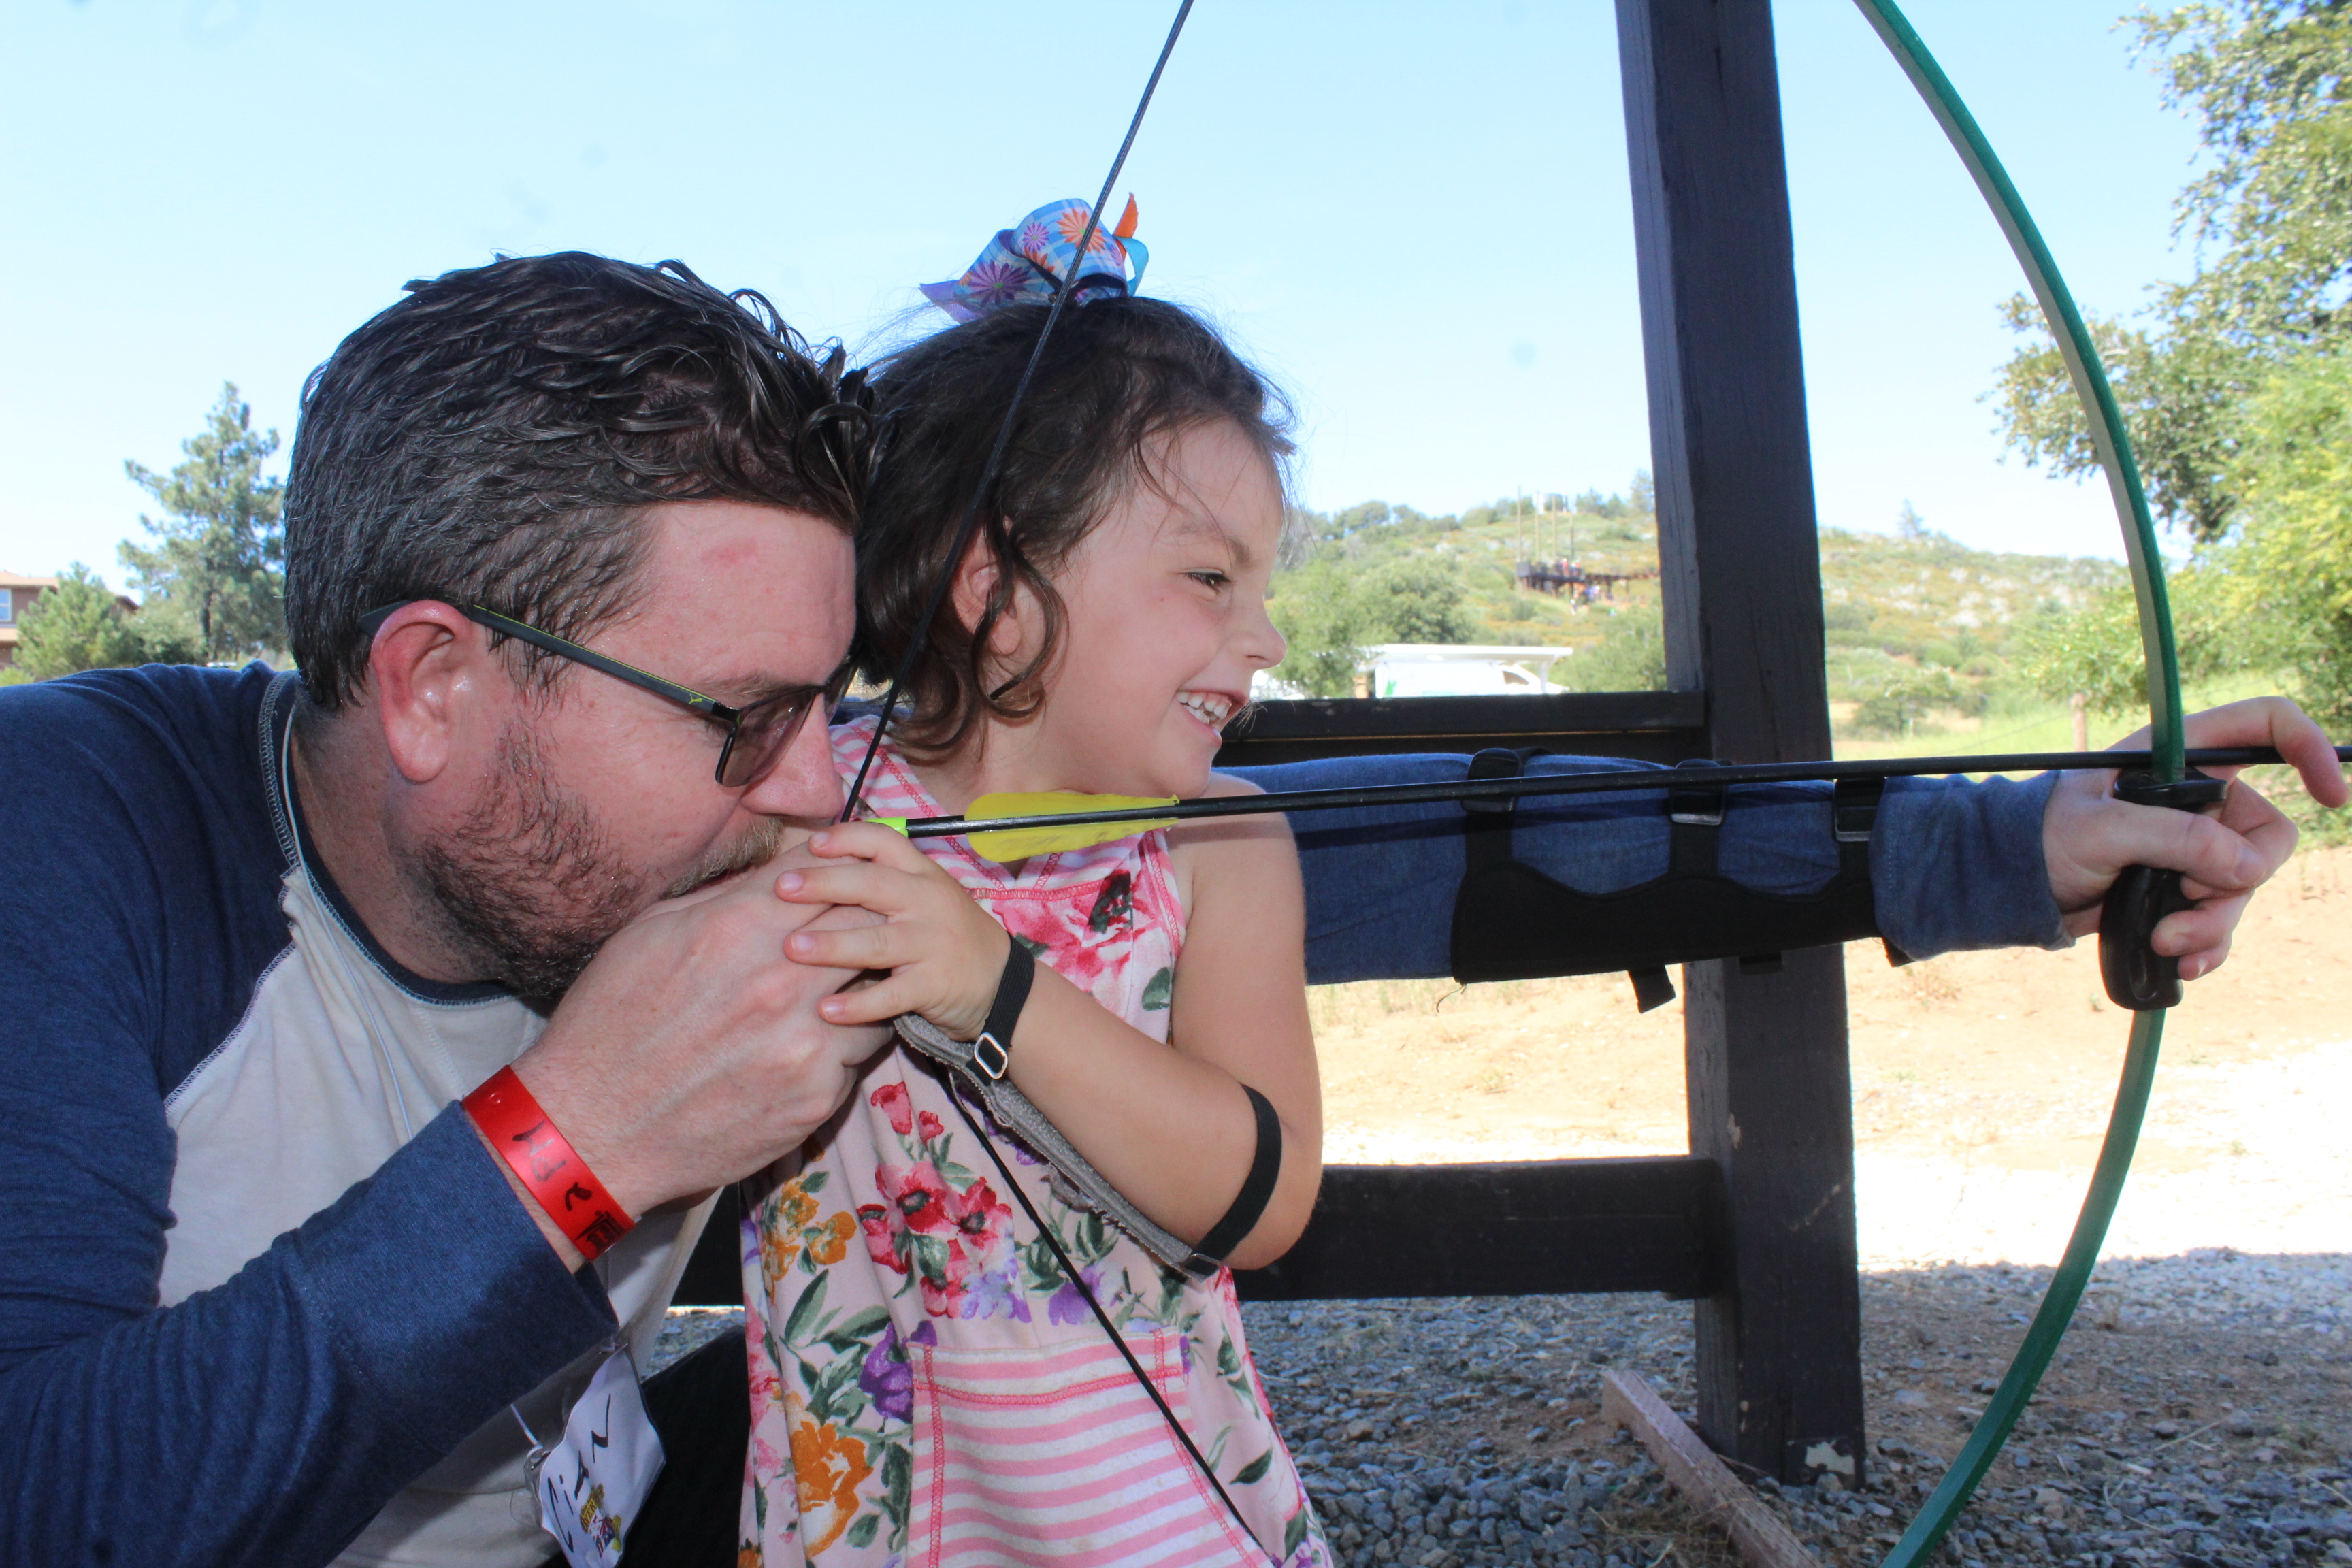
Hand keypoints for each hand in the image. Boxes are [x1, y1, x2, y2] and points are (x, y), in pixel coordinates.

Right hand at [503, 852, 890, 1236]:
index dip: (834, 869)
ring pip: (877, 989)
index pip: (824, 872)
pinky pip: (860, 1051)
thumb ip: (723, 899)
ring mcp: (804, 1041)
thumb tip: (776, 875)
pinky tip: (816, 1043)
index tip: (835, 878)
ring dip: (863, 984)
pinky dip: (846, 1042)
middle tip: (852, 931)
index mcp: (737, 928)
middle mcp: (780, 979)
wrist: (594, 1128)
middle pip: (863, 923)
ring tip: (836, 991)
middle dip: (860, 921)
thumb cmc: (609, 1024)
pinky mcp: (815, 1095)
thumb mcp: (649, 935)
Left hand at [774, 822, 1010, 1038]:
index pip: (885, 841)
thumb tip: (818, 867)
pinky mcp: (934, 985)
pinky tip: (826, 1010)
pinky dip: (858, 1005)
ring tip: (791, 948)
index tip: (811, 845)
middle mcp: (929, 902)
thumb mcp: (928, 897)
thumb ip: (885, 883)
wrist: (1005, 986)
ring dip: (832, 944)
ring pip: (877, 941)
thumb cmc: (950, 937)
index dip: (847, 838)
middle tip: (782, 888)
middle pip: (872, 884)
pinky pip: (891, 995)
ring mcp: (933, 943)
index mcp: (924, 874)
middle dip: (824, 883)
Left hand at [2043, 695, 2344, 978]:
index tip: (2331, 795)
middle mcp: (2197, 796)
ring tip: (2165, 940)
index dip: (2309, 748)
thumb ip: (2174, 838)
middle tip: (2184, 894)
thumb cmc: (2043, 838)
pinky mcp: (2184, 887)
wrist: (2017, 886)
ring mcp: (2195, 845)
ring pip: (2246, 886)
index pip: (2264, 725)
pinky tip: (2181, 962)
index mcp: (2178, 755)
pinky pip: (2224, 918)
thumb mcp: (2101, 831)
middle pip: (2267, 833)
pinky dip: (2208, 943)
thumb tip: (2246, 867)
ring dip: (2214, 921)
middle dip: (2236, 878)